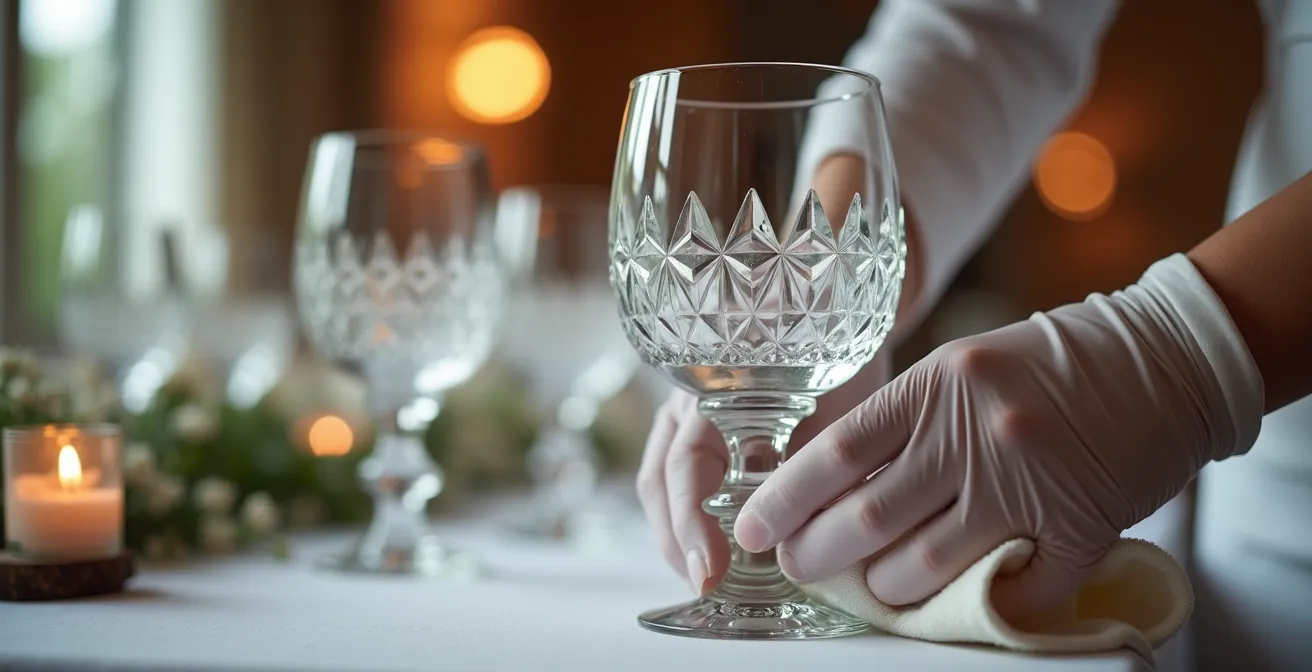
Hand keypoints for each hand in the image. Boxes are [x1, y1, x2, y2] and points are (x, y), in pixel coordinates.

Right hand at [636, 153, 893, 594]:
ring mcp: (696, 405)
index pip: (683, 461)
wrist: (841, 266)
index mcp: (712, 374)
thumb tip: (801, 450)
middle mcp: (691, 390)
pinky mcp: (719, 419)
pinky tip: (727, 543)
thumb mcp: (830, 349)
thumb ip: (808, 389)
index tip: (708, 569)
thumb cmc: (836, 300)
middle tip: (704, 582)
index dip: (689, 522)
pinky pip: (694, 472)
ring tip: (709, 572)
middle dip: (676, 536)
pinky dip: (702, 513)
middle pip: (659, 477)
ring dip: (683, 529)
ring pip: (667, 477)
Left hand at [735, 255, 1259, 620]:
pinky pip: (1017, 588)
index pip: (838, 453)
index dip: (785, 499)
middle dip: (817, 555)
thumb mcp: (960, 367)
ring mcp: (1027, 482)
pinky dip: (985, 602)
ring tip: (874, 588)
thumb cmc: (1049, 363)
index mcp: (937, 385)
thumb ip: (902, 417)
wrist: (1162, 360)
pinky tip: (969, 599)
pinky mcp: (1080, 525)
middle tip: (799, 566)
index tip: (755, 527)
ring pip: (927, 565)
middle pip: (868, 518)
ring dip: (887, 589)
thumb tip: (827, 474)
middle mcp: (974, 433)